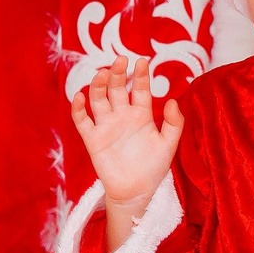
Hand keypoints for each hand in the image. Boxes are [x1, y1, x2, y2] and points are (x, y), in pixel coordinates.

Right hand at [70, 57, 184, 213]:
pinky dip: (79, 109)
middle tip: (120, 60)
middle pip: (117, 88)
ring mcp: (107, 126)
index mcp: (142, 114)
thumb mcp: (169, 145)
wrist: (136, 192)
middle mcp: (122, 116)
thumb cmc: (153, 168)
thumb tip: (173, 101)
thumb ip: (175, 123)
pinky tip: (79, 97)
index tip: (142, 61)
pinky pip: (82, 121)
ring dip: (98, 85)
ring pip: (99, 99)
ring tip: (102, 74)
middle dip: (118, 74)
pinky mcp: (93, 139)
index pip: (140, 89)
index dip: (140, 75)